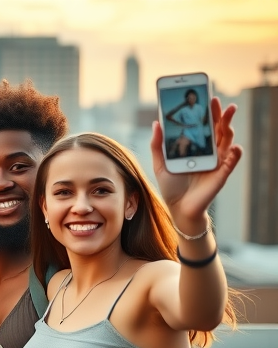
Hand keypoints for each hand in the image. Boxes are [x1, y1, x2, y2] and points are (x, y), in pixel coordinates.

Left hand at [151, 97, 242, 227]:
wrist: (178, 208)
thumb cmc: (171, 186)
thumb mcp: (160, 164)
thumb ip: (158, 145)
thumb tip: (157, 123)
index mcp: (196, 147)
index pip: (202, 126)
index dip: (204, 112)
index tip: (204, 96)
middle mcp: (209, 152)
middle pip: (217, 129)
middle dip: (218, 113)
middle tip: (216, 99)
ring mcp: (217, 162)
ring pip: (227, 140)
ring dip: (229, 126)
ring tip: (229, 112)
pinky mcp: (221, 174)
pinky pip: (231, 162)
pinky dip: (235, 154)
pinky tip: (234, 146)